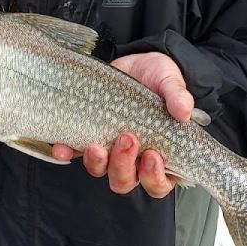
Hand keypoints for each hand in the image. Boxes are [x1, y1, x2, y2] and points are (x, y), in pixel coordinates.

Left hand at [52, 52, 194, 198]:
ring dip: (97, 163)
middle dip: (123, 166)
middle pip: (125, 180)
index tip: (152, 155)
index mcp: (161, 155)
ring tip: (96, 145)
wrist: (136, 63)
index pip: (160, 182)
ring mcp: (109, 150)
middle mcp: (134, 159)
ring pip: (101, 170)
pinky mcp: (89, 137)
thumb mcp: (171, 83)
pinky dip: (67, 152)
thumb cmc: (159, 80)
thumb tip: (184, 110)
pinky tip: (62, 148)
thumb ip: (178, 96)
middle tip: (127, 139)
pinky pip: (75, 152)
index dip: (155, 177)